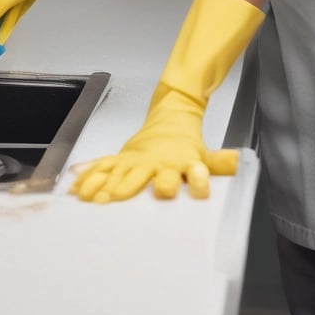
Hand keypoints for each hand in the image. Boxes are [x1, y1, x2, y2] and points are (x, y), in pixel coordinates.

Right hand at [70, 87, 239, 202]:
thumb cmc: (186, 144)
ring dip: (106, 185)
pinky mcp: (122, 158)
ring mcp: (136, 160)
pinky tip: (75, 187)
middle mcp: (158, 162)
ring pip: (119, 172)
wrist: (170, 116)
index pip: (194, 173)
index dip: (197, 182)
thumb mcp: (205, 154)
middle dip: (134, 185)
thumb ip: (220, 162)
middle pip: (147, 174)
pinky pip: (103, 167)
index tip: (198, 190)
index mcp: (183, 162)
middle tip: (120, 197)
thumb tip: (239, 161)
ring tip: (96, 198)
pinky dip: (88, 176)